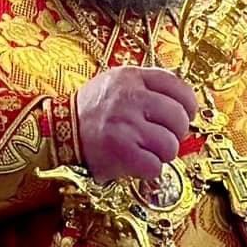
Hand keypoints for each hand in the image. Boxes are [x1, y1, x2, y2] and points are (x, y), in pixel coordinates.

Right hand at [77, 66, 197, 182]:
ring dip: (162, 154)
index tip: (185, 115)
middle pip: (179, 118)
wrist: (58, 130)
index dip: (188, 105)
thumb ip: (147, 85)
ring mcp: (126, 125)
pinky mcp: (121, 151)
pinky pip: (155, 166)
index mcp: (131, 77)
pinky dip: (149, 169)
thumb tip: (184, 102)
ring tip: (147, 151)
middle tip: (161, 137)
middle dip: (175, 133)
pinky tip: (137, 163)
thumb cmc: (92, 110)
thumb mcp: (116, 83)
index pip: (178, 87)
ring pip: (170, 145)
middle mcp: (130, 98)